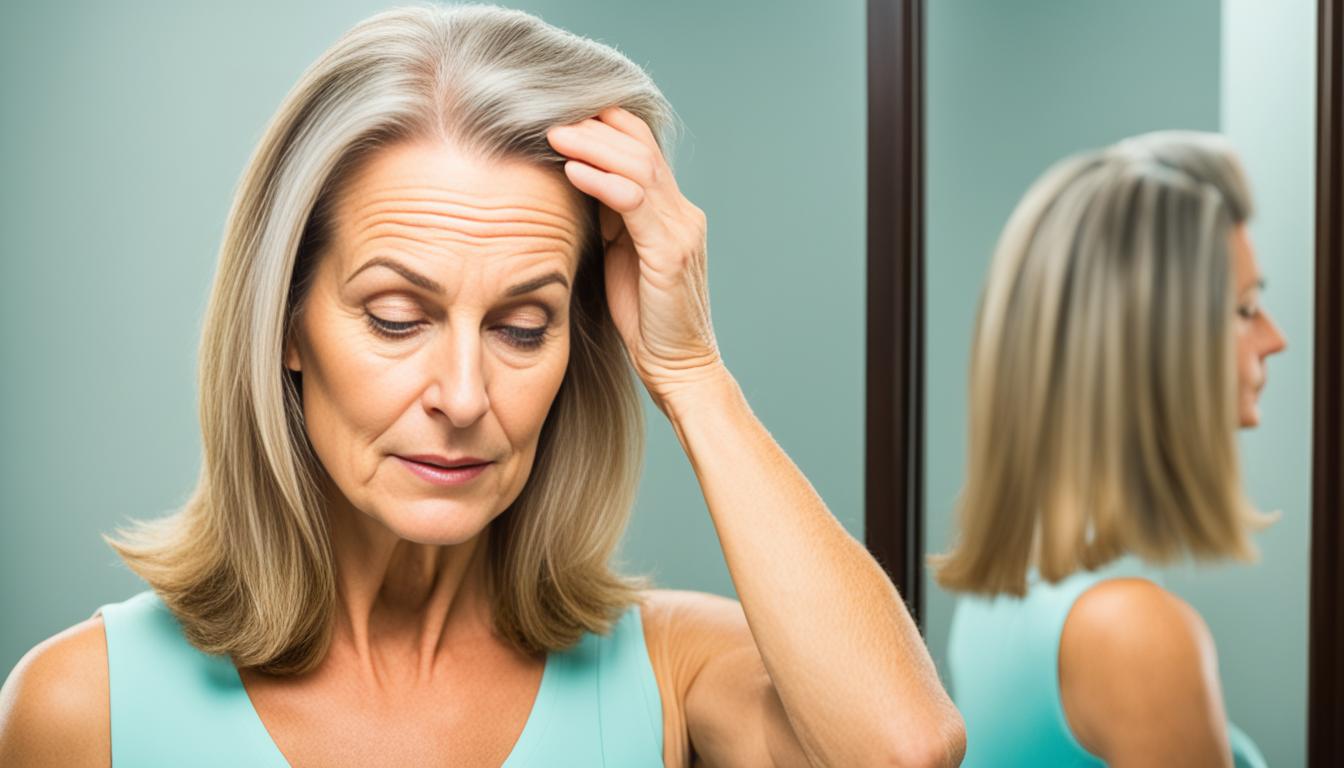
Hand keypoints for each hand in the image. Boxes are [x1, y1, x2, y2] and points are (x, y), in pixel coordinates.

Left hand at [546, 107, 722, 411]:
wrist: (680, 368)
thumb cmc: (647, 322)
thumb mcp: (623, 259)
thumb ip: (611, 222)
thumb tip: (577, 188)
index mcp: (671, 212)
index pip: (641, 146)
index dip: (603, 125)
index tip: (558, 117)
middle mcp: (682, 212)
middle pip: (639, 144)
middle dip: (592, 125)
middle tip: (548, 114)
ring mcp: (680, 229)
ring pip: (637, 164)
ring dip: (592, 144)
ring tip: (553, 134)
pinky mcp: (670, 252)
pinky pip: (634, 202)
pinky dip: (601, 182)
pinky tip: (572, 171)